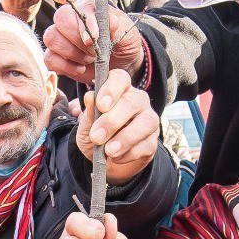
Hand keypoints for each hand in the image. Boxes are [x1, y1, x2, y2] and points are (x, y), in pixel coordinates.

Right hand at [43, 0, 143, 86]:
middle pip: (60, 19)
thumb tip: (111, 21)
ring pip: (51, 38)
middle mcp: (71, 18)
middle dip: (77, 40)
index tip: (93, 40)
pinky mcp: (55, 56)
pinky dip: (65, 67)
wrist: (120, 66)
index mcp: (88, 7)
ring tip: (88, 60)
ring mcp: (60, 36)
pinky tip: (80, 68)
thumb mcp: (127, 34)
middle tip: (93, 52)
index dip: (84, 25)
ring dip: (71, 53)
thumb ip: (118, 25)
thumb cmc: (123, 45)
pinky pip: (49, 59)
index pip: (78, 8)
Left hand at [76, 66, 158, 185]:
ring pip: (145, 123)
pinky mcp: (153, 141)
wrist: (106, 160)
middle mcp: (137, 101)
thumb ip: (89, 113)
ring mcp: (148, 120)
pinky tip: (116, 158)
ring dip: (125, 138)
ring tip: (108, 151)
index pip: (120, 78)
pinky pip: (146, 145)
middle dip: (112, 121)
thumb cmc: (96, 134)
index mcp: (119, 91)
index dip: (111, 89)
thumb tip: (90, 96)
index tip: (100, 105)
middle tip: (96, 137)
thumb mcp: (86, 125)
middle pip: (132, 102)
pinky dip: (129, 154)